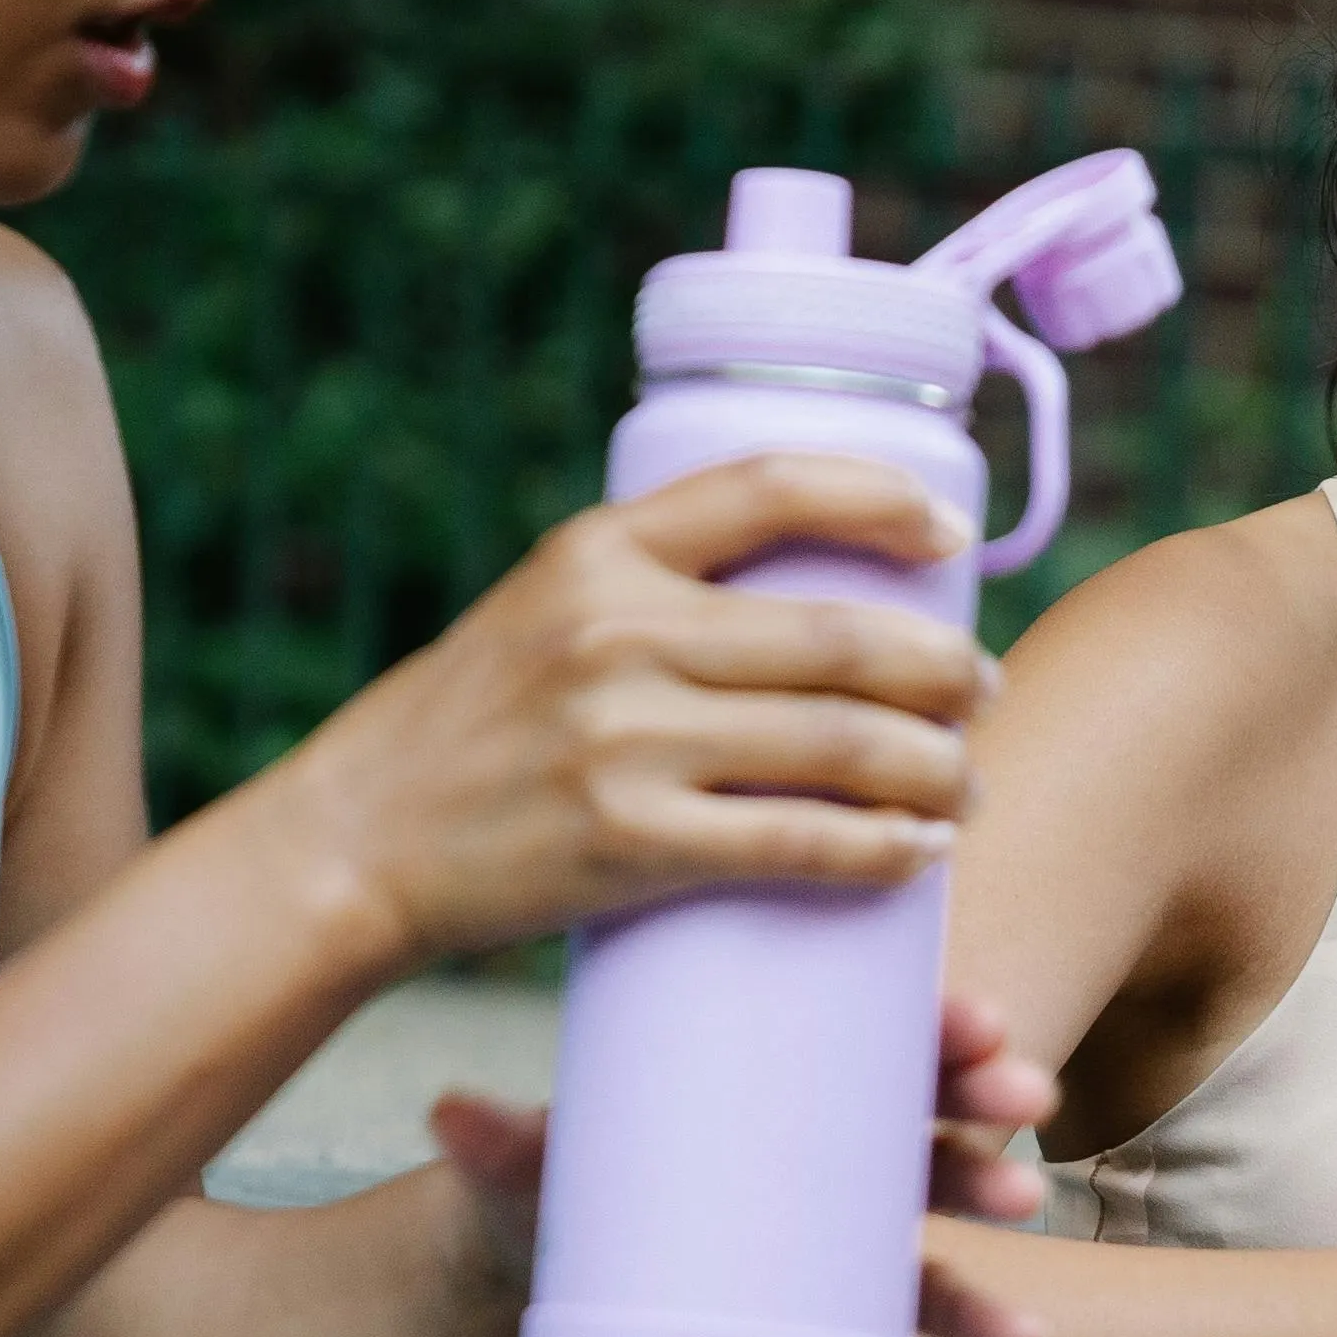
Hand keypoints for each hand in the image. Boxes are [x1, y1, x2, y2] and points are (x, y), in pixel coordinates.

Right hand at [261, 456, 993, 969]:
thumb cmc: (460, 733)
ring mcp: (622, 739)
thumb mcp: (538, 613)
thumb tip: (805, 597)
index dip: (883, 500)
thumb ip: (649, 593)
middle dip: (942, 668)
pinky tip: (918, 850)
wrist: (353, 845)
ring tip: (964, 783)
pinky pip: (796, 839)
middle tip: (983, 692)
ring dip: (933, 766)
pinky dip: (879, 848)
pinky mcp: (628, 840)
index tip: (952, 537)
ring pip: (838, 741)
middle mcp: (615, 631)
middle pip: (837, 635)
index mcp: (594, 552)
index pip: (772, 486)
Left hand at [422, 988, 1057, 1336]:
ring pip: (937, 1190)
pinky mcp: (830, 1296)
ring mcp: (835, 1214)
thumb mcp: (536, 1154)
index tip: (973, 1016)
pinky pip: (919, 1300)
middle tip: (1018, 1098)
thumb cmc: (556, 1174)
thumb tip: (449, 1112)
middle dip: (985, 1094)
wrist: (538, 1262)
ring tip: (1020, 1201)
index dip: (936, 1017)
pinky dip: (978, 1315)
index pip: (872, 1023)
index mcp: (776, 1061)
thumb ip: (500, 1143)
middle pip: (925, 1098)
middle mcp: (825, 1129)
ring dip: (995, 1190)